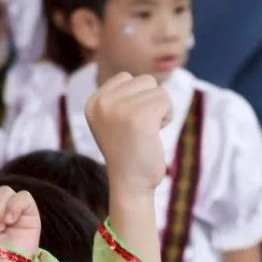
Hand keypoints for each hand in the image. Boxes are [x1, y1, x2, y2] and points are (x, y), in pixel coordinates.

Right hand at [85, 72, 172, 195]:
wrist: (130, 185)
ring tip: (148, 132)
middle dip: (151, 103)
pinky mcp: (138, 117)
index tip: (130, 123)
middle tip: (141, 129)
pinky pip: (166, 100)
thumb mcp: (114, 120)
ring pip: (157, 89)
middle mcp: (102, 102)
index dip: (137, 98)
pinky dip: (167, 117)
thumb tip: (145, 79)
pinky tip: (155, 134)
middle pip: (144, 80)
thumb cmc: (128, 153)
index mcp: (93, 102)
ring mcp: (119, 109)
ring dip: (160, 110)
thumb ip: (121, 97)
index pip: (126, 77)